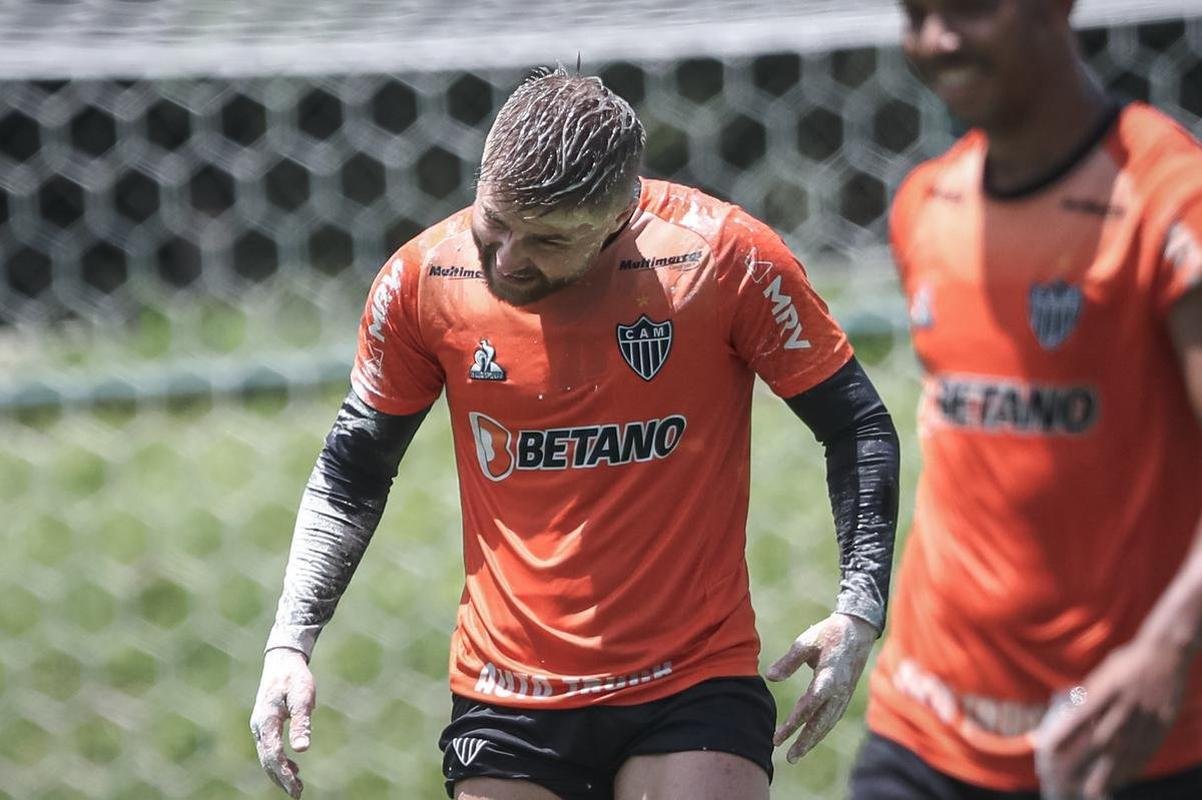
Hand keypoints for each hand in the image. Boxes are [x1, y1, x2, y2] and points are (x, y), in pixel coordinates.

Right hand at [250, 648, 315, 797]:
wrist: (282, 661)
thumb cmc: (294, 678)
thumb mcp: (303, 698)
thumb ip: (302, 723)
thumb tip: (302, 749)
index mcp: (266, 721)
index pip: (273, 755)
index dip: (285, 774)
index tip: (297, 788)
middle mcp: (259, 727)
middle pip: (267, 760)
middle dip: (281, 779)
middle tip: (297, 794)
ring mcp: (259, 726)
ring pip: (266, 757)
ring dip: (279, 773)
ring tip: (296, 787)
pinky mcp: (264, 725)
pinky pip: (269, 749)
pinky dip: (279, 762)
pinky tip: (293, 768)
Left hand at [766, 612, 877, 762]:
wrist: (858, 631)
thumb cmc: (829, 634)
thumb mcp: (807, 641)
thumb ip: (789, 660)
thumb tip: (770, 677)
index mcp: (830, 676)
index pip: (810, 704)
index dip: (796, 721)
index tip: (781, 735)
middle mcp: (839, 691)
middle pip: (821, 722)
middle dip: (805, 741)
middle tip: (789, 757)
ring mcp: (844, 695)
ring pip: (828, 724)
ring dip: (812, 740)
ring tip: (795, 755)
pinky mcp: (845, 696)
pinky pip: (832, 718)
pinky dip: (821, 731)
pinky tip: (809, 739)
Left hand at [1035, 638, 1189, 798]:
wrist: (1166, 654)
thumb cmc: (1126, 663)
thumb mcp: (1103, 674)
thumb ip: (1088, 695)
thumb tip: (1067, 716)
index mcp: (1106, 690)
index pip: (1080, 717)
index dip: (1064, 736)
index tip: (1047, 751)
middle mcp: (1125, 707)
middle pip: (1100, 742)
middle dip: (1081, 763)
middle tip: (1064, 780)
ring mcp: (1145, 719)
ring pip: (1123, 753)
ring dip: (1106, 774)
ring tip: (1092, 792)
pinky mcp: (1161, 726)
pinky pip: (1145, 752)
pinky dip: (1132, 768)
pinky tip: (1121, 780)